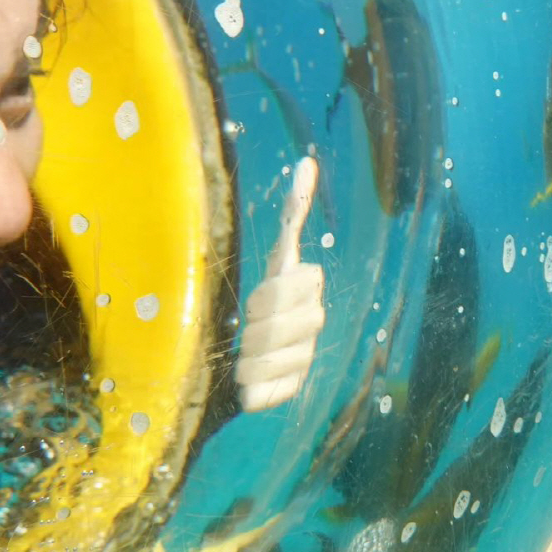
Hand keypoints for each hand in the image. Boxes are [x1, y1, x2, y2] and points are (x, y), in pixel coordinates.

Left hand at [236, 157, 325, 411]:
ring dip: (250, 360)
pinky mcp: (293, 389)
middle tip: (243, 332)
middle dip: (259, 328)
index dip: (274, 295)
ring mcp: (306, 357)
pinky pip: (272, 391)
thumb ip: (295, 212)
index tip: (252, 302)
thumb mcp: (275, 256)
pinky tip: (246, 382)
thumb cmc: (258, 301)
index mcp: (307, 291)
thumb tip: (307, 161)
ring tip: (239, 359)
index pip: (305, 286)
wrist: (240, 352)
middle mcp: (313, 322)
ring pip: (278, 360)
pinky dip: (253, 388)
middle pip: (294, 324)